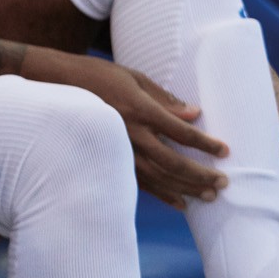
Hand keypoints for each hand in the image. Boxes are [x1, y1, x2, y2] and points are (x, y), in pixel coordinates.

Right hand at [21, 46, 226, 206]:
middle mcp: (131, 133)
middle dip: (202, 174)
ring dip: (187, 188)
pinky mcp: (109, 158)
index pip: (181, 132)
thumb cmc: (96, 75)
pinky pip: (139, 182)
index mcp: (139, 109)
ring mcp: (118, 149)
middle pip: (174, 162)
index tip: (224, 151)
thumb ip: (164, 98)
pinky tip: (180, 202)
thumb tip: (194, 114)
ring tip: (210, 195)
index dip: (206, 143)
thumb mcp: (133, 77)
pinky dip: (162, 194)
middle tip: (224, 182)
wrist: (54, 84)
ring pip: (159, 177)